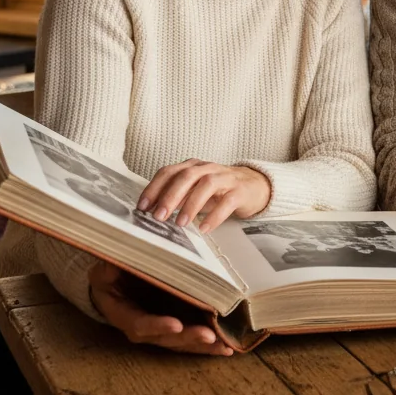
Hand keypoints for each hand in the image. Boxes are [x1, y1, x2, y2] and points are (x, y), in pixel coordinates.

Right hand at [88, 261, 233, 354]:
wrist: (113, 277)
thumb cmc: (111, 267)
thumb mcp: (108, 263)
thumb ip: (116, 262)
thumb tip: (123, 252)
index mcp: (121, 310)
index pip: (138, 323)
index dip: (156, 325)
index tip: (176, 324)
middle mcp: (139, 325)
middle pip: (163, 338)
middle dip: (187, 338)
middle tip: (209, 336)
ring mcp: (157, 328)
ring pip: (179, 342)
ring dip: (201, 346)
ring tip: (224, 347)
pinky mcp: (172, 324)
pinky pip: (188, 338)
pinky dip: (206, 344)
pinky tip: (226, 347)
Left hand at [136, 160, 271, 232]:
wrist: (253, 186)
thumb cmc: (218, 190)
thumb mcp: (194, 190)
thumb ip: (177, 197)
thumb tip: (152, 211)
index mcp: (192, 166)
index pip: (169, 172)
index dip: (154, 188)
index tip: (142, 207)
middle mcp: (207, 168)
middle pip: (186, 176)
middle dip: (170, 196)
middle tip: (158, 216)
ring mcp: (225, 178)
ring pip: (206, 184)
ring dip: (191, 204)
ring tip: (180, 224)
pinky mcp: (239, 191)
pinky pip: (227, 201)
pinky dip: (214, 215)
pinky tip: (204, 228)